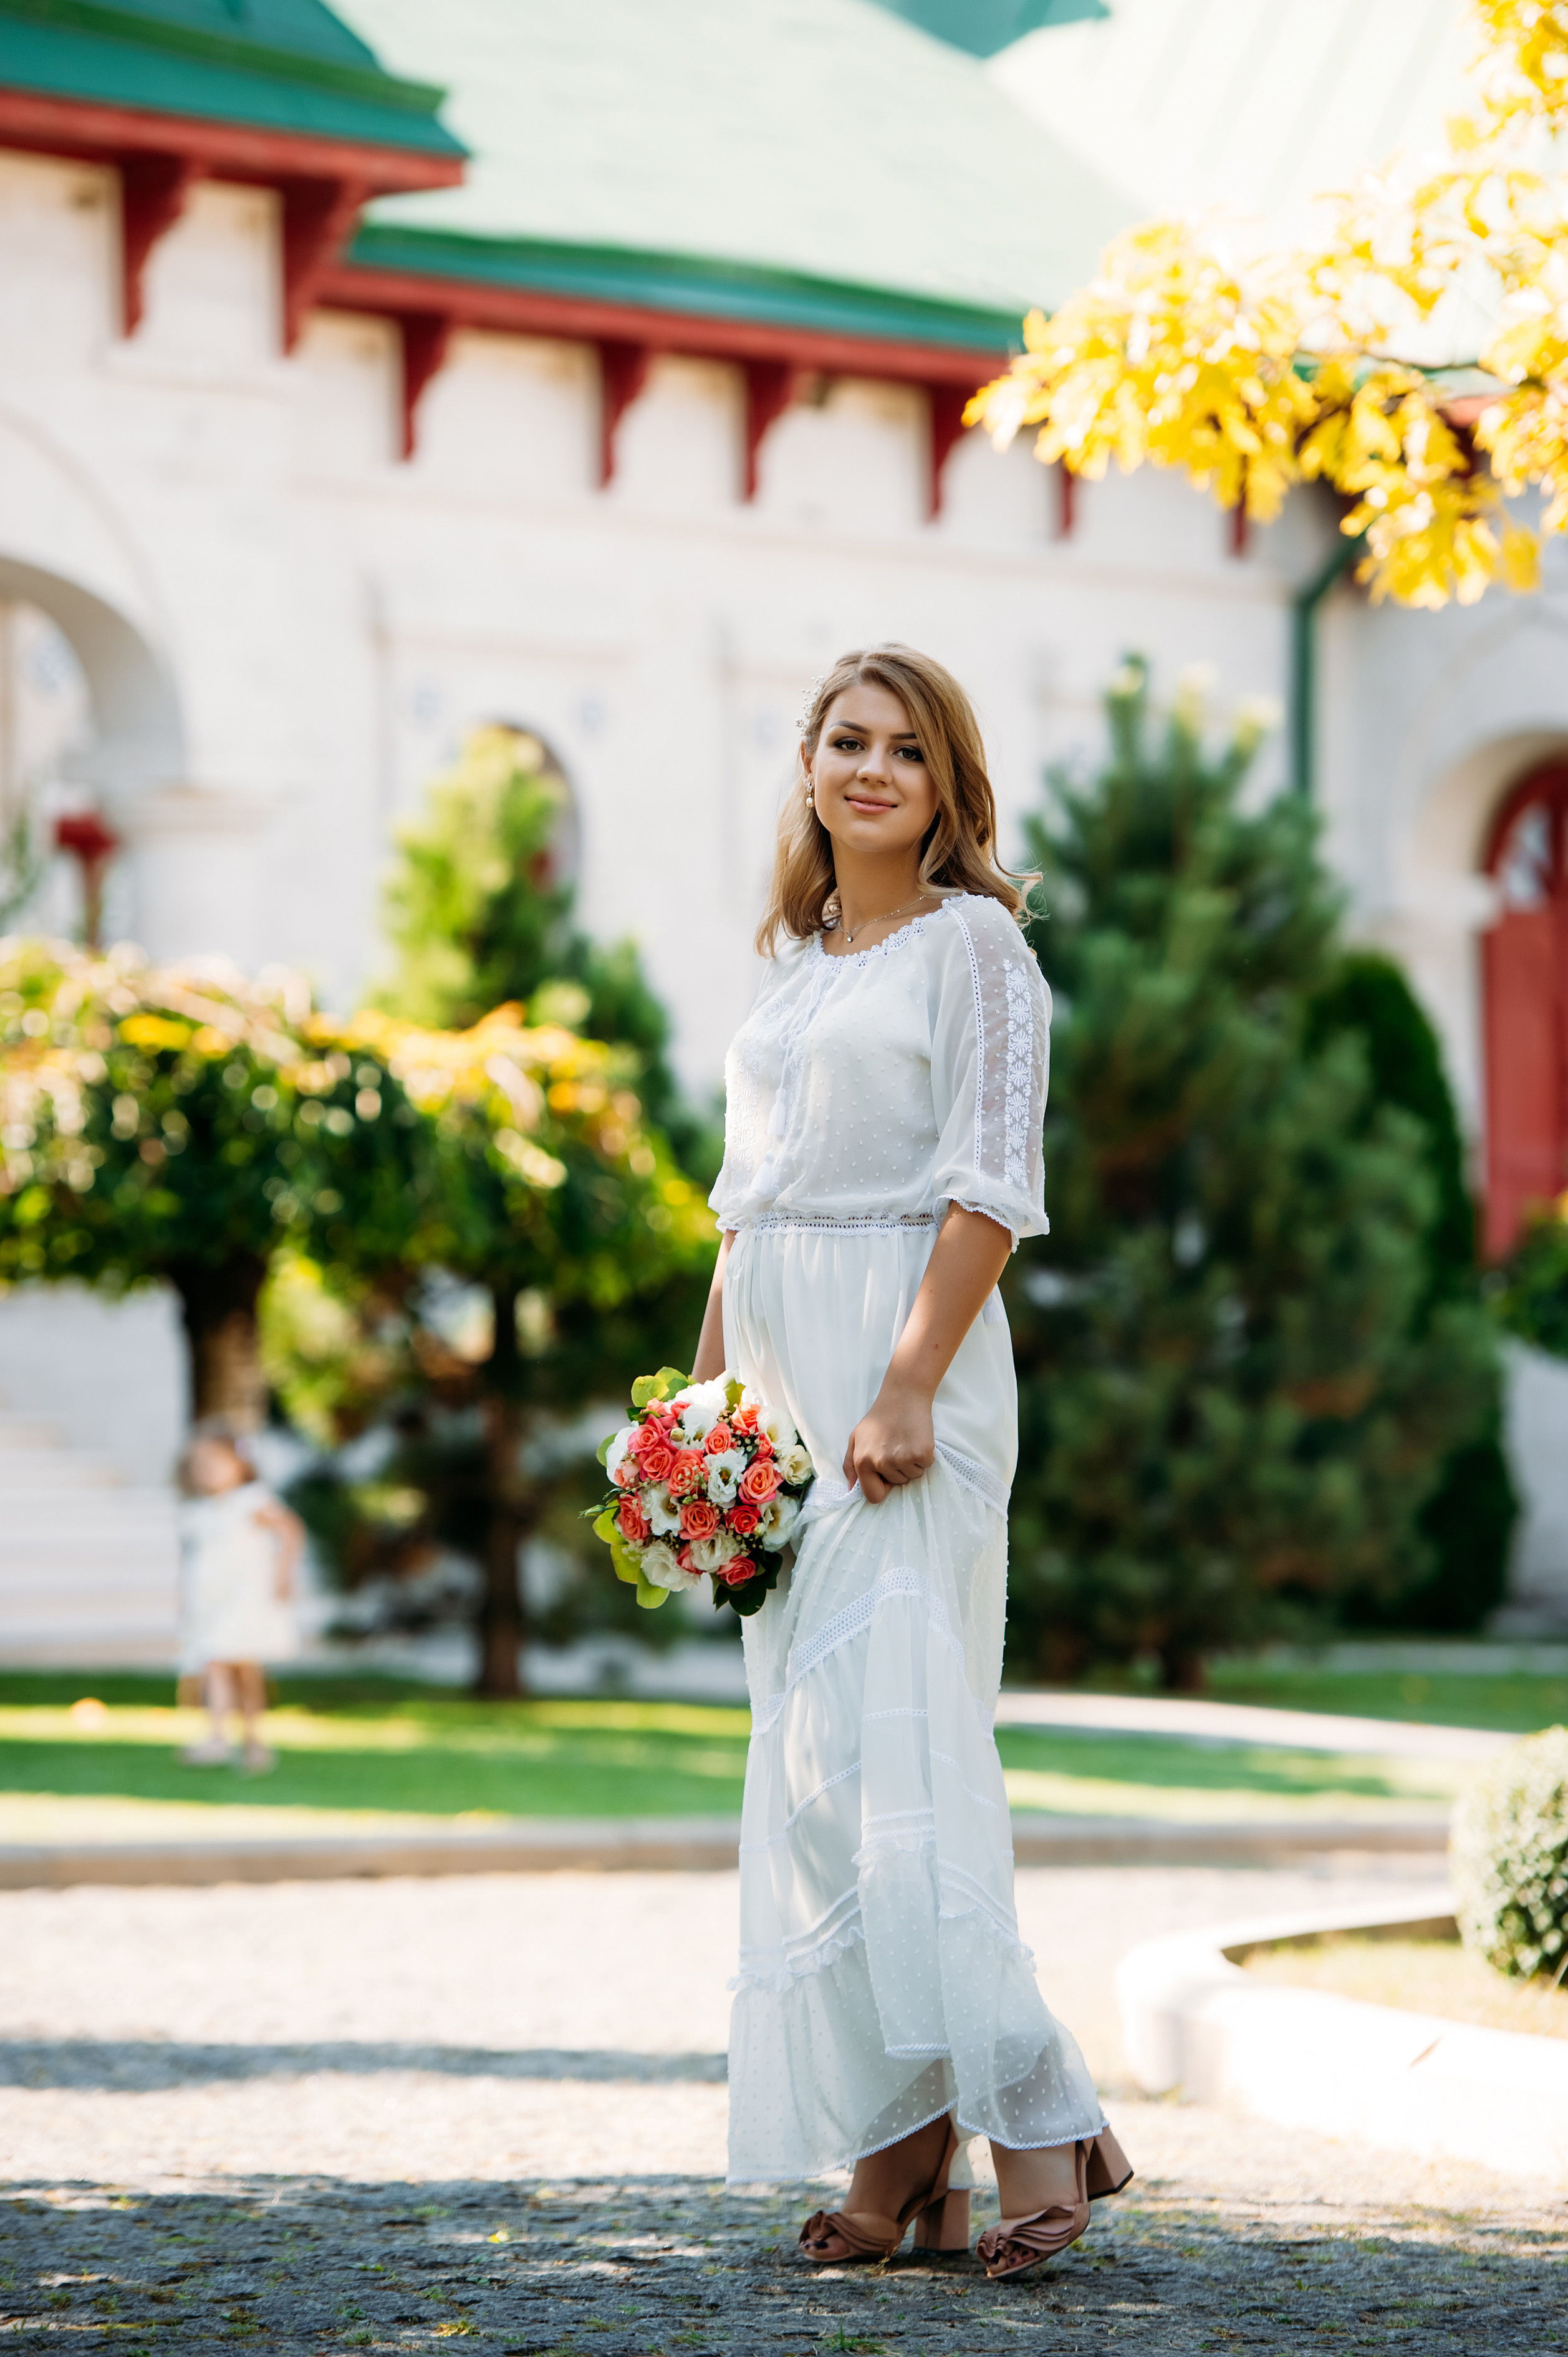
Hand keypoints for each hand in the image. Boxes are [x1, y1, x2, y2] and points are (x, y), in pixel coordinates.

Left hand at [843, 1380, 934, 1503]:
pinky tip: (916, 1439)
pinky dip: (924, 1455)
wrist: (903, 1396)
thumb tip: (850, 1489)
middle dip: (899, 1470)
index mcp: (862, 1461)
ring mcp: (902, 1458)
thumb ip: (849, 1465)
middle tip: (897, 1447)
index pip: (873, 1495)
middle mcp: (881, 1462)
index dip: (882, 1487)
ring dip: (912, 1463)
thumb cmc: (879, 1417)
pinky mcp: (921, 1453)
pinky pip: (926, 1466)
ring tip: (906, 1442)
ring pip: (913, 1476)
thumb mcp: (855, 1438)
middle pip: (897, 1483)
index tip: (886, 1475)